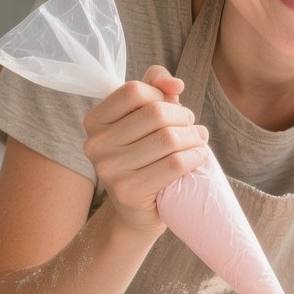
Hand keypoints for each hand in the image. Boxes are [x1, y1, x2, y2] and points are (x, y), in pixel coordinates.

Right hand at [82, 65, 208, 234]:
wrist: (139, 210)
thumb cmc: (146, 156)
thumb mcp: (146, 117)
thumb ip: (156, 87)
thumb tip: (175, 83)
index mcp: (95, 121)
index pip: (135, 91)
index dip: (162, 95)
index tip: (174, 108)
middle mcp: (95, 144)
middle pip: (155, 114)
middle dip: (184, 118)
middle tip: (194, 128)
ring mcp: (109, 170)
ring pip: (168, 139)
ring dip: (194, 138)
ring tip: (199, 142)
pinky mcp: (128, 191)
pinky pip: (174, 164)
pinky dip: (195, 157)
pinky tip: (198, 157)